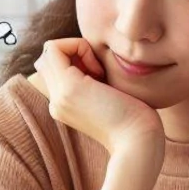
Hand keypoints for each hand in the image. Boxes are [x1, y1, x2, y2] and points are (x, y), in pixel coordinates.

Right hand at [29, 38, 164, 154]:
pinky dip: (78, 46)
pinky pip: (55, 48)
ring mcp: (59, 96)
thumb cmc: (138, 120)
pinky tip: (100, 69)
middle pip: (48, 57)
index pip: (54, 66)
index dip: (76, 57)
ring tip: (100, 70)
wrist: (140, 143)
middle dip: (75, 51)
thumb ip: (99, 82)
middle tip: (100, 70)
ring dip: (76, 48)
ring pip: (49, 50)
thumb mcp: (113, 98)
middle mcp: (56, 101)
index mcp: (64, 106)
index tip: (102, 73)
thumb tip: (99, 62)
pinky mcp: (69, 88)